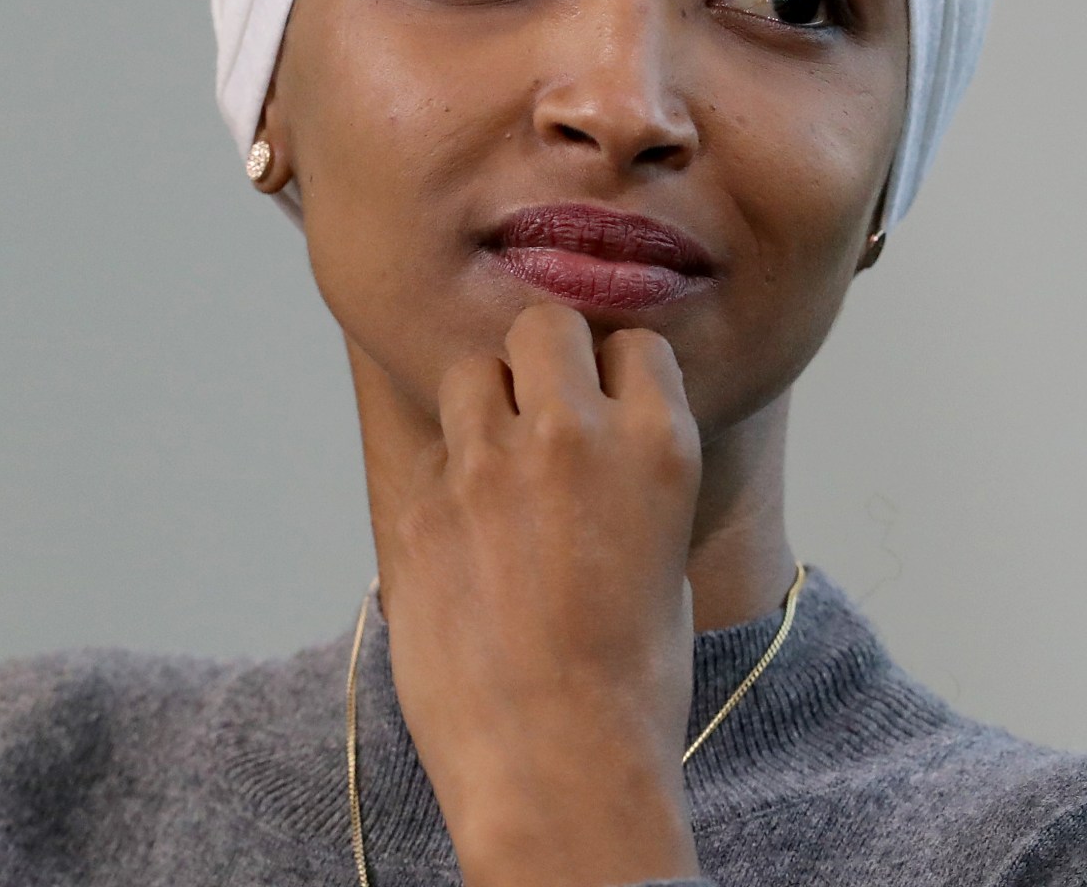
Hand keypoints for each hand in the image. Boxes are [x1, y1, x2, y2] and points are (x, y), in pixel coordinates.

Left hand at [368, 301, 703, 886]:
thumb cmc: (630, 681)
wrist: (556, 761)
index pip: (634, 344)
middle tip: (542, 409)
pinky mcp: (419, 507)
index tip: (609, 404)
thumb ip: (631, 479)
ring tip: (495, 465)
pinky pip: (429, 453)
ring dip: (486, 404)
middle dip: (544, 358)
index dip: (617, 373)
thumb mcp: (667, 556)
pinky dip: (445, 478)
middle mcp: (572, 436)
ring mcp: (487, 468)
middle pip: (545, 326)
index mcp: (657, 446)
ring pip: (472, 372)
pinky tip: (463, 531)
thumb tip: (600, 451)